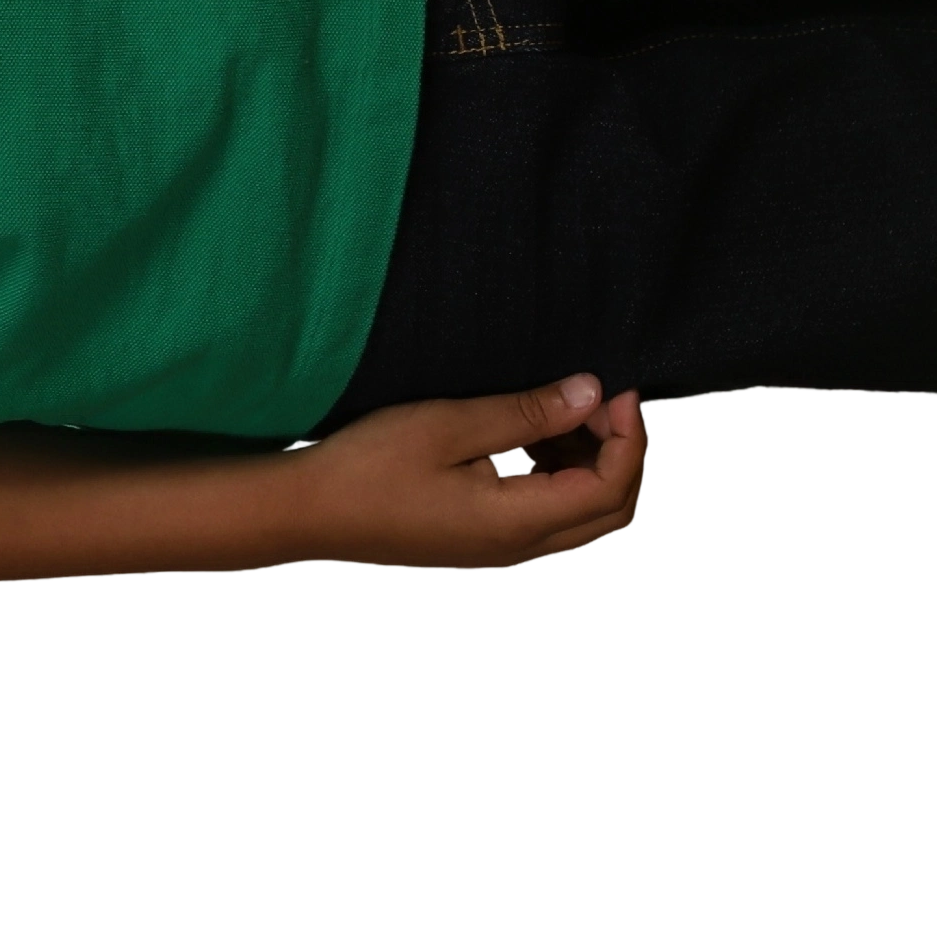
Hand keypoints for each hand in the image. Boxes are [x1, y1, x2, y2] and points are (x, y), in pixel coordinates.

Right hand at [295, 373, 649, 568]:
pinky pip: (548, 516)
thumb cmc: (367, 466)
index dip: (628, 435)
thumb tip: (591, 393)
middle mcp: (519, 547)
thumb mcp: (448, 425)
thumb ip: (526, 413)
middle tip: (599, 398)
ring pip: (583, 516)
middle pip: (611, 511)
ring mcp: (501, 549)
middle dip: (621, 451)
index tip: (615, 386)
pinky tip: (530, 438)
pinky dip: (560, 477)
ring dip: (591, 464)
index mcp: (517, 521)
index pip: (611, 487)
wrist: (307, 513)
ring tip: (564, 411)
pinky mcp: (482, 541)